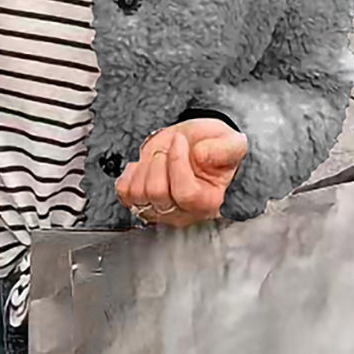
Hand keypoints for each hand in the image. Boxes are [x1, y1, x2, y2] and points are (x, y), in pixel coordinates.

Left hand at [114, 118, 247, 227]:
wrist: (193, 146)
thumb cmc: (211, 147)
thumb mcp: (229, 143)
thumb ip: (227, 148)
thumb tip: (202, 156)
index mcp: (207, 202)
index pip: (185, 193)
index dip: (177, 162)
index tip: (179, 140)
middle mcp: (181, 212)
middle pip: (157, 193)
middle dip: (159, 160)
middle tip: (168, 146)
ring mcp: (158, 210)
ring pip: (138, 193)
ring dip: (145, 165)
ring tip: (158, 154)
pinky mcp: (139, 202)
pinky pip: (124, 192)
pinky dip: (129, 174)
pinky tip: (144, 165)